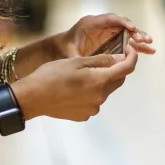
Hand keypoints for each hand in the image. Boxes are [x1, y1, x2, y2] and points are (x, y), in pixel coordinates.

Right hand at [12, 45, 140, 121]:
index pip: (127, 68)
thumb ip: (100, 60)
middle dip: (117, 68)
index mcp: (100, 81)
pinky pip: (94, 101)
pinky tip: (76, 88)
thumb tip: (120, 59)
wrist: (32, 98)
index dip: (132, 56)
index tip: (129, 49)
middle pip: (118, 80)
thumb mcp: (76, 61)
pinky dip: (91, 92)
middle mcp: (101, 97)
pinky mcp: (84, 115)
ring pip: (105, 91)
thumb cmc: (52, 74)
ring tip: (84, 74)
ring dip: (102, 81)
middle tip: (106, 58)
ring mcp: (93, 108)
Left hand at [55, 13, 154, 59]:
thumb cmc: (64, 50)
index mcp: (90, 23)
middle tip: (144, 39)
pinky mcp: (112, 41)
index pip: (110, 19)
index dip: (122, 22)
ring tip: (150, 45)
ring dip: (138, 38)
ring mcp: (108, 33)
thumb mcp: (70, 54)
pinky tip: (150, 51)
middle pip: (121, 25)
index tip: (132, 28)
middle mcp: (102, 26)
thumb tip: (92, 64)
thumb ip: (80, 58)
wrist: (61, 49)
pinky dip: (137, 46)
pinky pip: (127, 41)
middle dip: (134, 31)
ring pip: (127, 33)